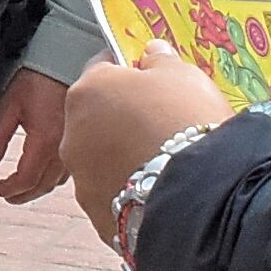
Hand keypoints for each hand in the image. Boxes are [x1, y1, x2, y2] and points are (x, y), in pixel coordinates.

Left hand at [0, 67, 70, 203]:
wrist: (70, 58)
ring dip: (39, 188)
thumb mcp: (10, 104)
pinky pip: (70, 169)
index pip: (25, 179)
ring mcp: (76, 145)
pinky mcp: (84, 139)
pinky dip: (54, 177)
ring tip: (24, 188)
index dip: (9, 190)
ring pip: (58, 181)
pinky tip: (46, 174)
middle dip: (22, 195)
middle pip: (42, 186)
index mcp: (45, 140)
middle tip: (8, 195)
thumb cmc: (41, 76)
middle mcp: (63, 147)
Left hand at [65, 46, 234, 246]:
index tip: (149, 79)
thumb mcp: (182, 75)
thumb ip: (160, 61)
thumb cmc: (186, 122)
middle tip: (162, 123)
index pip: (102, 70)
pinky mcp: (97, 215)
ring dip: (124, 157)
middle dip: (123, 119)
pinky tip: (161, 190)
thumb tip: (152, 55)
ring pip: (102, 160)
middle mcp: (73, 135)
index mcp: (87, 91)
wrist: (197, 193)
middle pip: (96, 118)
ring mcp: (82, 180)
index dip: (128, 72)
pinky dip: (132, 191)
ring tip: (165, 161)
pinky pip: (114, 195)